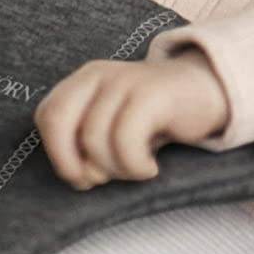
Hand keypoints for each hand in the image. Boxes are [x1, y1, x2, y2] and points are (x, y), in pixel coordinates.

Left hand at [33, 49, 230, 189]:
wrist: (206, 91)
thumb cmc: (154, 118)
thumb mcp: (113, 128)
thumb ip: (87, 145)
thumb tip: (80, 176)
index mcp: (83, 80)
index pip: (47, 116)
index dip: (59, 153)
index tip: (84, 174)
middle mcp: (99, 74)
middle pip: (59, 123)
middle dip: (73, 162)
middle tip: (101, 179)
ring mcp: (125, 80)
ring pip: (94, 138)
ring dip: (114, 169)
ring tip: (135, 170)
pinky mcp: (152, 92)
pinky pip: (125, 139)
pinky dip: (134, 165)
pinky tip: (150, 168)